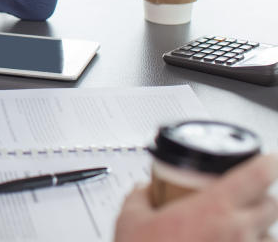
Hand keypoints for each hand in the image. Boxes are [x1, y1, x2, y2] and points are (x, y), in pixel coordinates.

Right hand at [113, 154, 277, 241]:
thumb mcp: (129, 220)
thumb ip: (140, 197)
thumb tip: (144, 190)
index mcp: (215, 208)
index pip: (259, 174)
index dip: (270, 161)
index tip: (270, 159)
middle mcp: (239, 232)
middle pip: (272, 206)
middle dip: (262, 200)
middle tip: (245, 200)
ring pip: (270, 238)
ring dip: (258, 234)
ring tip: (236, 235)